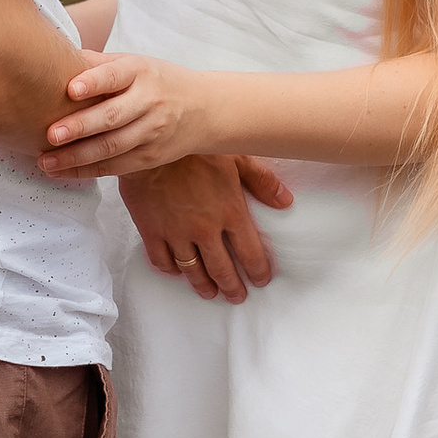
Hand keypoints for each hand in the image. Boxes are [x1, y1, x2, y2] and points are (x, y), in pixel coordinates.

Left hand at [40, 52, 211, 176]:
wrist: (204, 109)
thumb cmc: (156, 81)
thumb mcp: (135, 63)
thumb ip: (98, 64)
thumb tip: (54, 60)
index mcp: (141, 72)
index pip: (116, 76)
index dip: (93, 82)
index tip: (70, 89)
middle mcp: (149, 101)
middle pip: (112, 117)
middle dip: (80, 127)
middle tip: (50, 134)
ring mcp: (152, 132)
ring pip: (112, 147)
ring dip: (77, 157)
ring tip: (46, 161)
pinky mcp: (150, 157)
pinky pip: (115, 166)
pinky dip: (86, 171)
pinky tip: (62, 172)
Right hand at [118, 154, 293, 301]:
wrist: (153, 141)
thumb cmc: (196, 146)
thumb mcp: (237, 156)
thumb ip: (262, 181)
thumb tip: (285, 201)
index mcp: (230, 212)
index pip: (250, 253)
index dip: (258, 271)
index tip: (261, 280)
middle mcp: (205, 229)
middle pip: (222, 269)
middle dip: (233, 287)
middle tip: (237, 296)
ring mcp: (177, 233)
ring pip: (193, 271)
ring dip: (203, 286)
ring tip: (210, 293)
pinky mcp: (152, 231)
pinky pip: (162, 260)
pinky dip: (170, 269)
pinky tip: (177, 271)